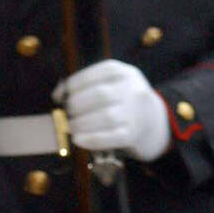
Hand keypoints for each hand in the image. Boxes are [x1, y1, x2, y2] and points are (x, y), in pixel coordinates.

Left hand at [53, 59, 169, 161]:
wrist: (154, 123)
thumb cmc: (122, 103)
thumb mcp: (114, 85)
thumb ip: (89, 85)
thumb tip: (59, 94)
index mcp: (126, 73)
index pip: (100, 72)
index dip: (75, 83)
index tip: (61, 95)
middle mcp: (135, 90)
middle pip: (101, 94)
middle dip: (76, 105)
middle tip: (66, 114)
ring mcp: (137, 113)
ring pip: (106, 117)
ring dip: (81, 123)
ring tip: (70, 127)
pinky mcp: (135, 134)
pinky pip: (112, 137)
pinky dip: (92, 139)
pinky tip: (79, 140)